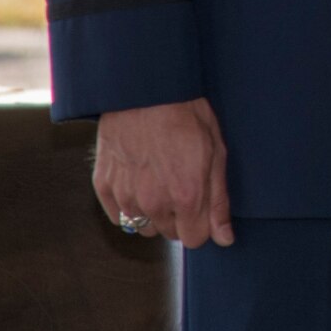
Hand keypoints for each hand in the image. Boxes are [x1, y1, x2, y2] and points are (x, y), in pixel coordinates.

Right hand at [93, 98, 233, 248]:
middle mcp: (153, 203)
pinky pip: (119, 216)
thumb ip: (219, 200)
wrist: (145, 91)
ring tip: (161, 180)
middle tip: (183, 183)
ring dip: (155, 213)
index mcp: (186, 196)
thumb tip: (225, 238)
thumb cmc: (187, 115)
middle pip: (171, 233)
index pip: (194, 240)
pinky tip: (140, 179)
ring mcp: (126, 197)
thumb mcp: (216, 151)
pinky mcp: (105, 189)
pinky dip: (130, 205)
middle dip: (181, 217)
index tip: (202, 206)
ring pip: (145, 227)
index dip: (202, 225)